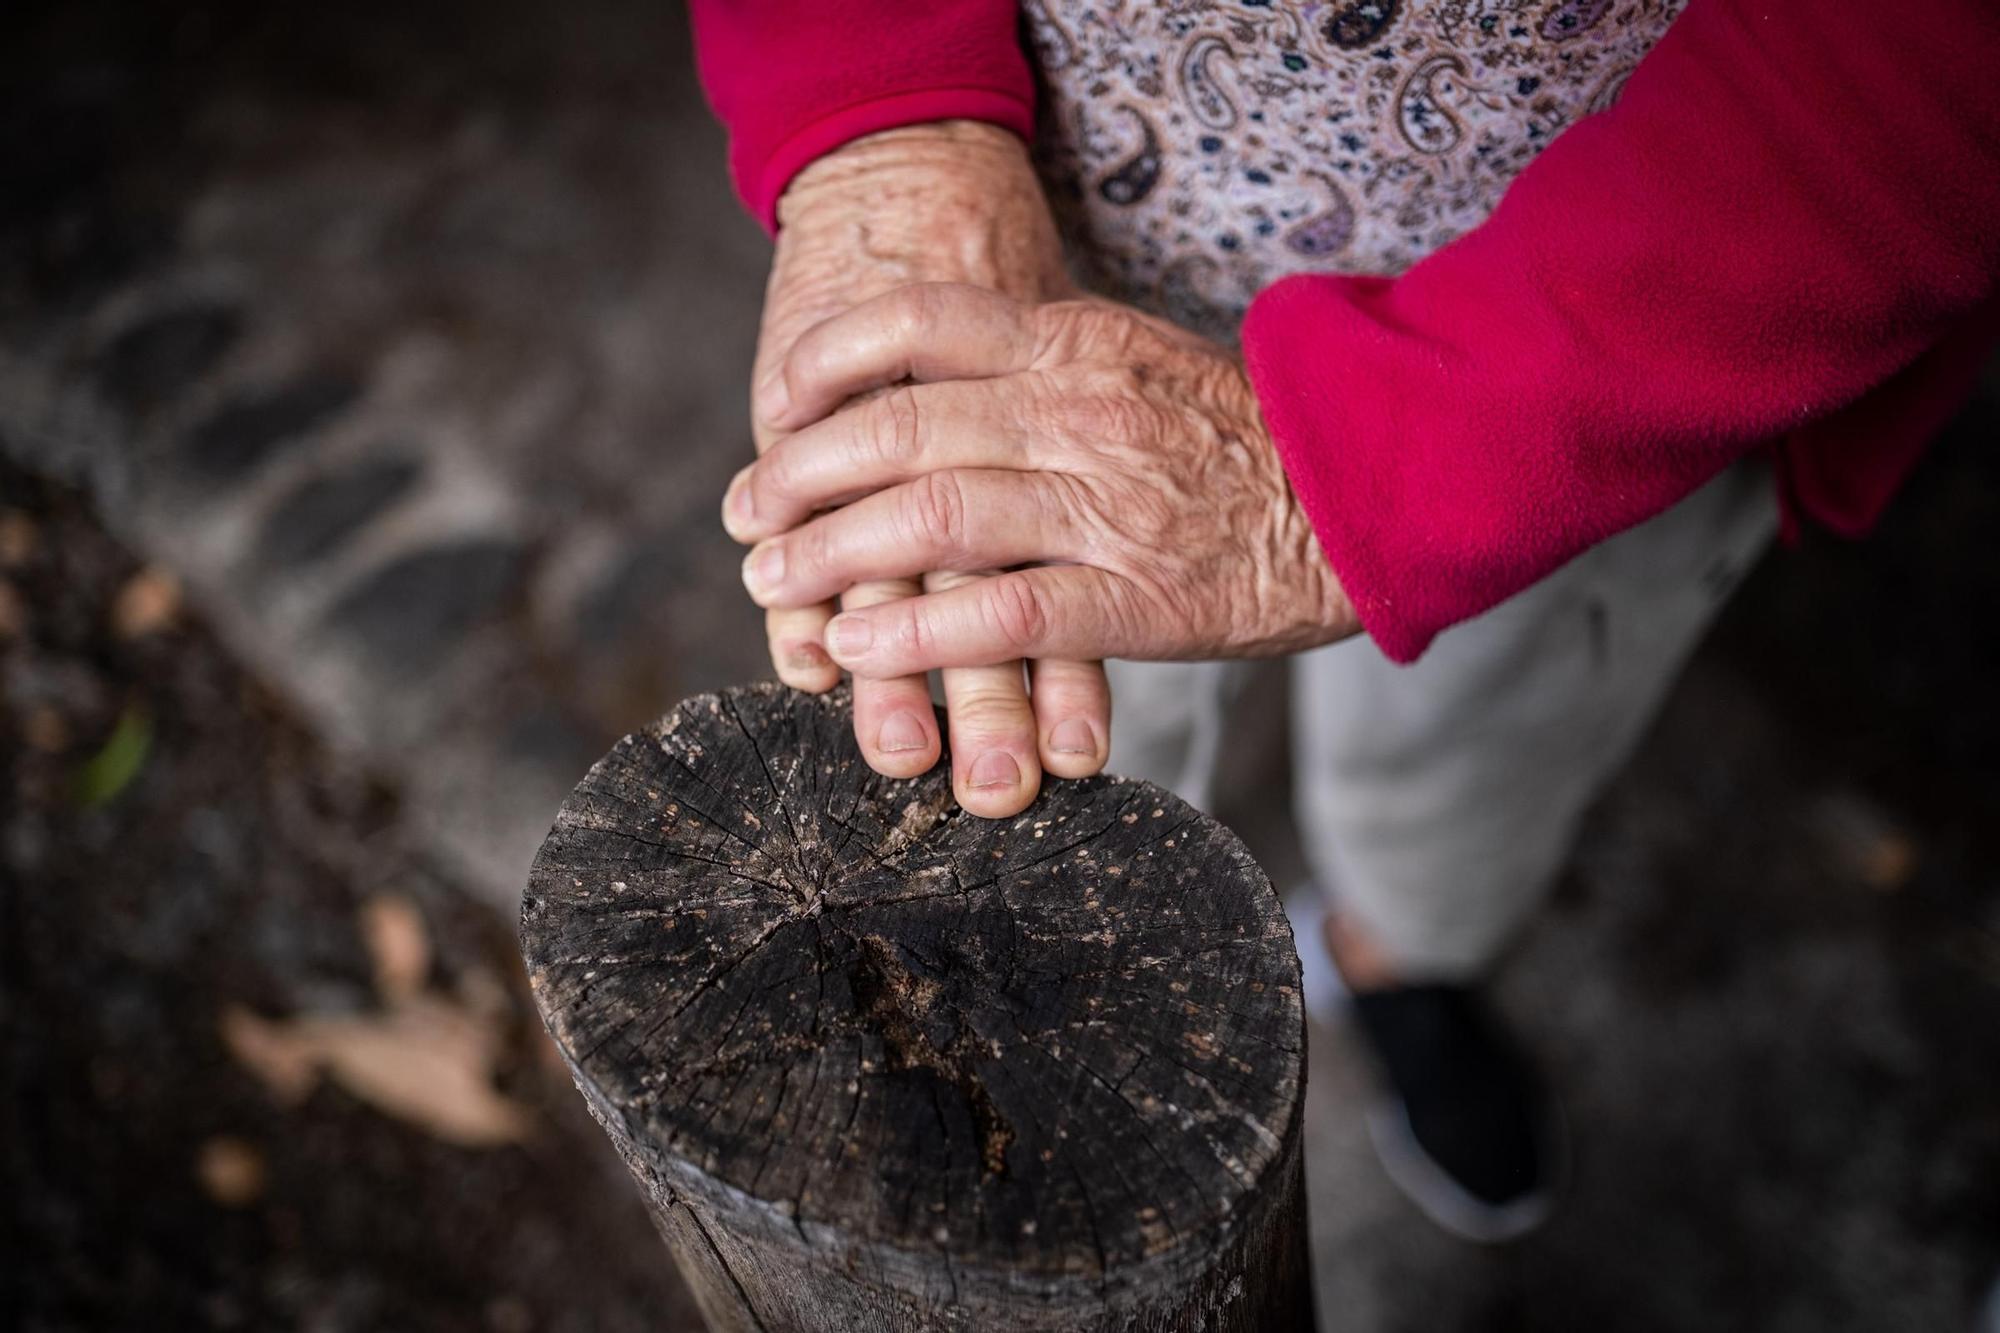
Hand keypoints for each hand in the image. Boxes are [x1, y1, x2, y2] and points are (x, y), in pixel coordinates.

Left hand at [728, 283, 1359, 672]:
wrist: (1371, 489)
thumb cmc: (1243, 433)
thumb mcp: (1135, 359)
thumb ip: (1041, 364)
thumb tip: (937, 377)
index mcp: (1072, 343)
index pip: (915, 323)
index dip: (823, 367)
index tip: (775, 409)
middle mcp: (1076, 411)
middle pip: (897, 429)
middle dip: (799, 476)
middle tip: (748, 516)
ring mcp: (1106, 506)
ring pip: (932, 521)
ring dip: (831, 559)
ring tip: (775, 585)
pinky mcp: (1138, 598)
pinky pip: (1003, 616)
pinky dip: (917, 637)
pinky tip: (858, 652)